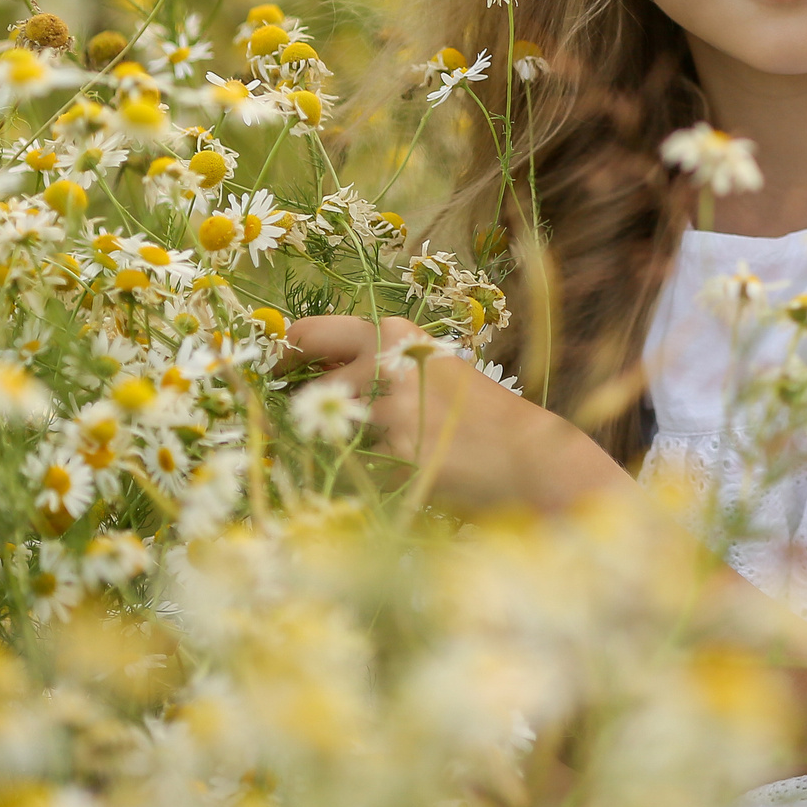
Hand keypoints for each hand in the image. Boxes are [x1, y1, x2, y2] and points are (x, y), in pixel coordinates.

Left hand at [281, 315, 629, 512]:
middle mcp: (384, 363)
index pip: (310, 333)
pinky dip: (370, 474)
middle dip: (301, 405)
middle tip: (309, 420)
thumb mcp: (430, 367)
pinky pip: (356, 466)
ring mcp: (387, 410)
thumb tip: (318, 371)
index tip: (279, 372)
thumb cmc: (478, 413)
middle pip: (308, 386)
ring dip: (344, 444)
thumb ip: (379, 364)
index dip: (285, 355)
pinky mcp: (392, 454)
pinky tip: (406, 473)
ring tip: (388, 449)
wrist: (526, 453)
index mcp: (395, 333)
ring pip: (327, 432)